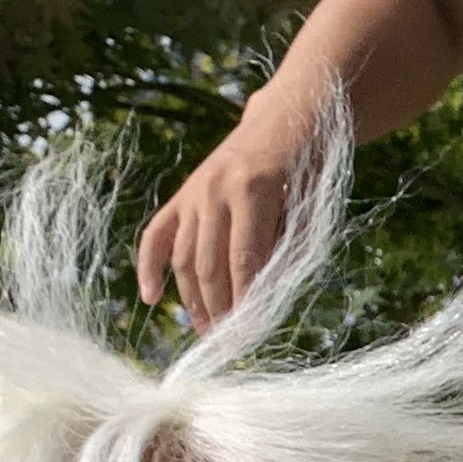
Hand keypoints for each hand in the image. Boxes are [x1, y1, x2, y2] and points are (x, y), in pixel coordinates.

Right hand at [136, 77, 332, 326]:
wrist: (290, 116)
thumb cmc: (312, 164)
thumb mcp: (313, 203)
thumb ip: (289, 247)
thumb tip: (266, 297)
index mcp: (254, 190)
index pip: (245, 261)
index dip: (245, 302)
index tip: (249, 336)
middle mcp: (216, 190)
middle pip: (210, 265)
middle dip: (218, 310)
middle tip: (227, 345)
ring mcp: (195, 191)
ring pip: (183, 256)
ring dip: (192, 299)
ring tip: (206, 333)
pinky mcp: (184, 194)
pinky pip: (157, 234)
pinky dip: (149, 266)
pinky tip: (151, 298)